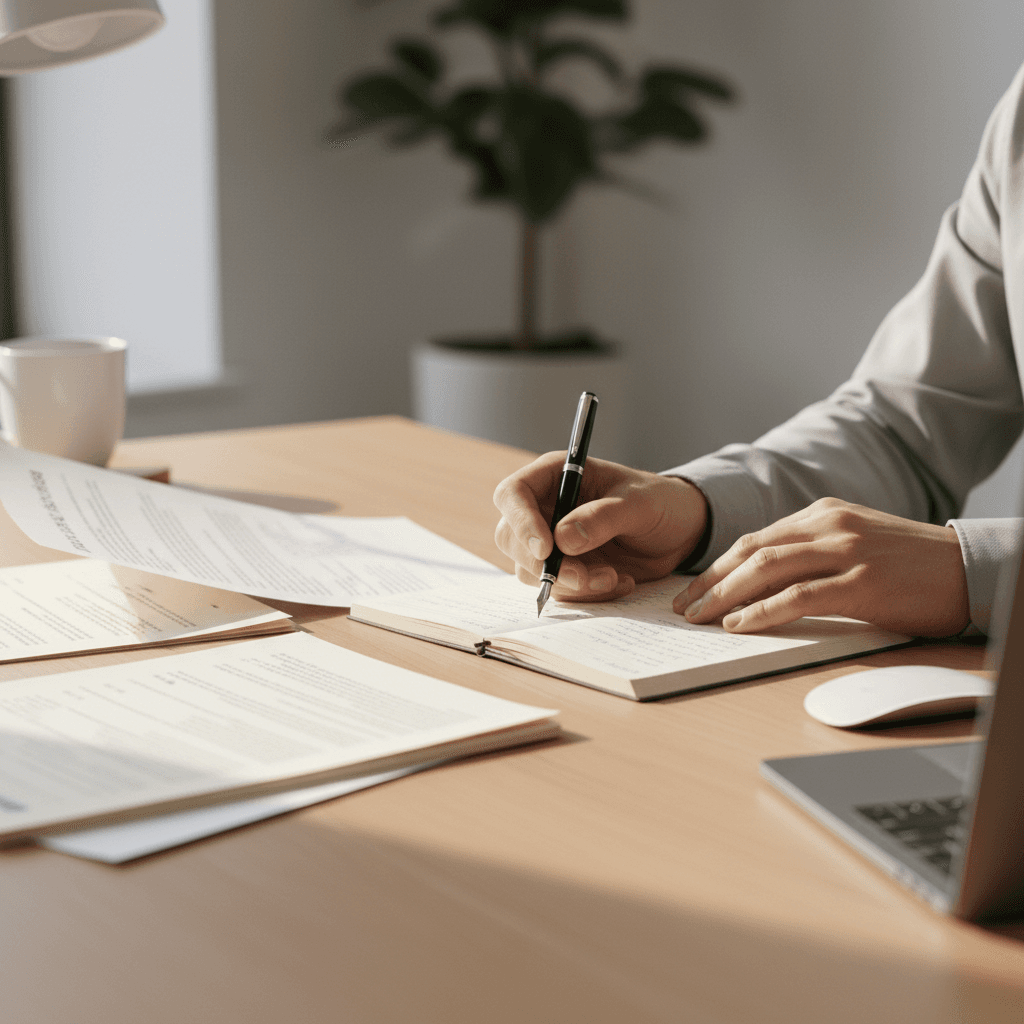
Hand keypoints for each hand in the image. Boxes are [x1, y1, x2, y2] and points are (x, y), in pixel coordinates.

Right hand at [493, 452, 708, 600]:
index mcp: (556, 476)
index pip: (513, 494)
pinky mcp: (565, 569)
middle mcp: (545, 508)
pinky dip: (587, 594)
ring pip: (531, 570)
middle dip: (544, 564)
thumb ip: (602, 518)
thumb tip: (562, 539)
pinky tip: (619, 582)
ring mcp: (552, 542)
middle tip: (582, 577)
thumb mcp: (639, 503)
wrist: (680, 533)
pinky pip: (558, 589)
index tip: (546, 549)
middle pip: (511, 538)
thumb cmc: (660, 502)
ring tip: (613, 577)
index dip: (521, 522)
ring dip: (570, 583)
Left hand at [674, 498, 970, 636]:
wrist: (971, 569)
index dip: (718, 566)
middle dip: (709, 580)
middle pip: (751, 550)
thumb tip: (760, 584)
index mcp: (823, 514)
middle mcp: (829, 525)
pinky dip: (761, 611)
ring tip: (700, 618)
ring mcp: (846, 551)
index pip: (756, 539)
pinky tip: (738, 625)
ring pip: (767, 568)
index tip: (693, 589)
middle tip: (683, 607)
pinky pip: (798, 597)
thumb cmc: (911, 565)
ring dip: (724, 595)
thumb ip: (812, 552)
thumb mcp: (855, 543)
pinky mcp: (862, 583)